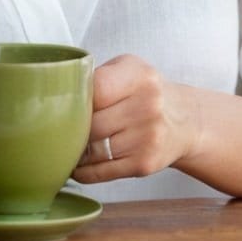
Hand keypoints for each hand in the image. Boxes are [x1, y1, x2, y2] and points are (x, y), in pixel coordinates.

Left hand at [71, 54, 198, 184]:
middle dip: (71, 126)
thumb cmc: (145, 92)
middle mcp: (148, 106)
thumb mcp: (129, 69)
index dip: (76, 98)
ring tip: (65, 144)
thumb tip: (56, 95)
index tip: (65, 101)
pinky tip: (76, 164)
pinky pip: (101, 171)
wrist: (185, 121)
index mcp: (140, 76)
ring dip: (74, 150)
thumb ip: (98, 76)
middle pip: (91, 123)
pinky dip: (83, 170)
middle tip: (59, 126)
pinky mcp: (144, 165)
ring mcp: (147, 138)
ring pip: (92, 149)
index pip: (96, 89)